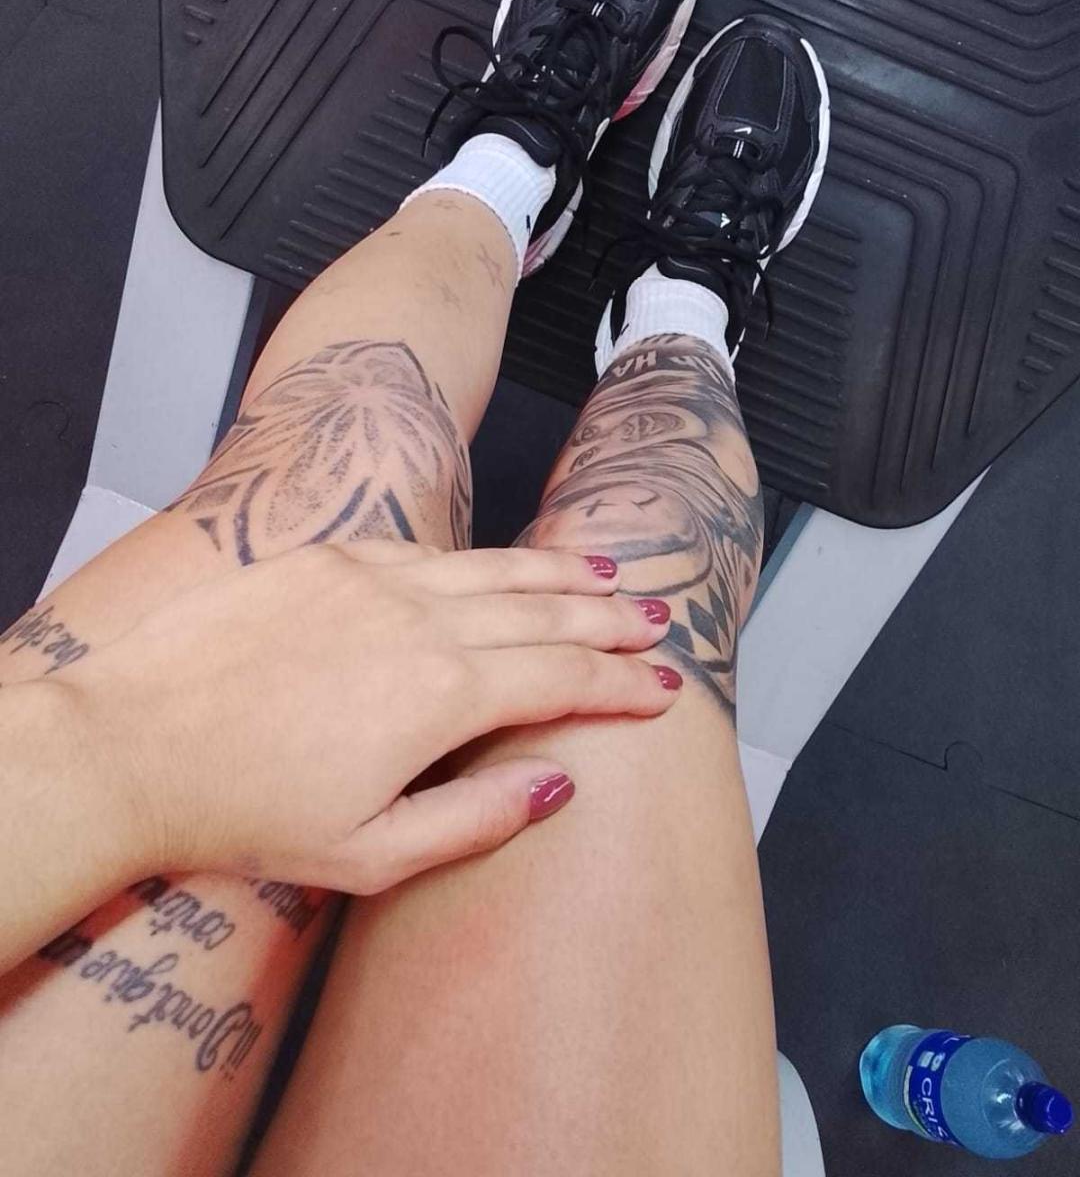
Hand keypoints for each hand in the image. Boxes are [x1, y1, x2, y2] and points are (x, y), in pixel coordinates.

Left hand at [66, 542, 679, 894]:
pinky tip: (506, 564)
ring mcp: (372, 580)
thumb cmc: (243, 812)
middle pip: (544, 611)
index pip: (563, 678)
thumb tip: (559, 784)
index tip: (666, 689)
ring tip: (608, 573)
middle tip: (657, 621)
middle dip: (610, 618)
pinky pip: (430, 552)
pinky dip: (485, 558)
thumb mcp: (370, 853)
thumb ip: (477, 818)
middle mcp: (418, 622)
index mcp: (439, 696)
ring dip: (559, 573)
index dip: (623, 684)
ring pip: (494, 569)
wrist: (129, 743)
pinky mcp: (327, 559)